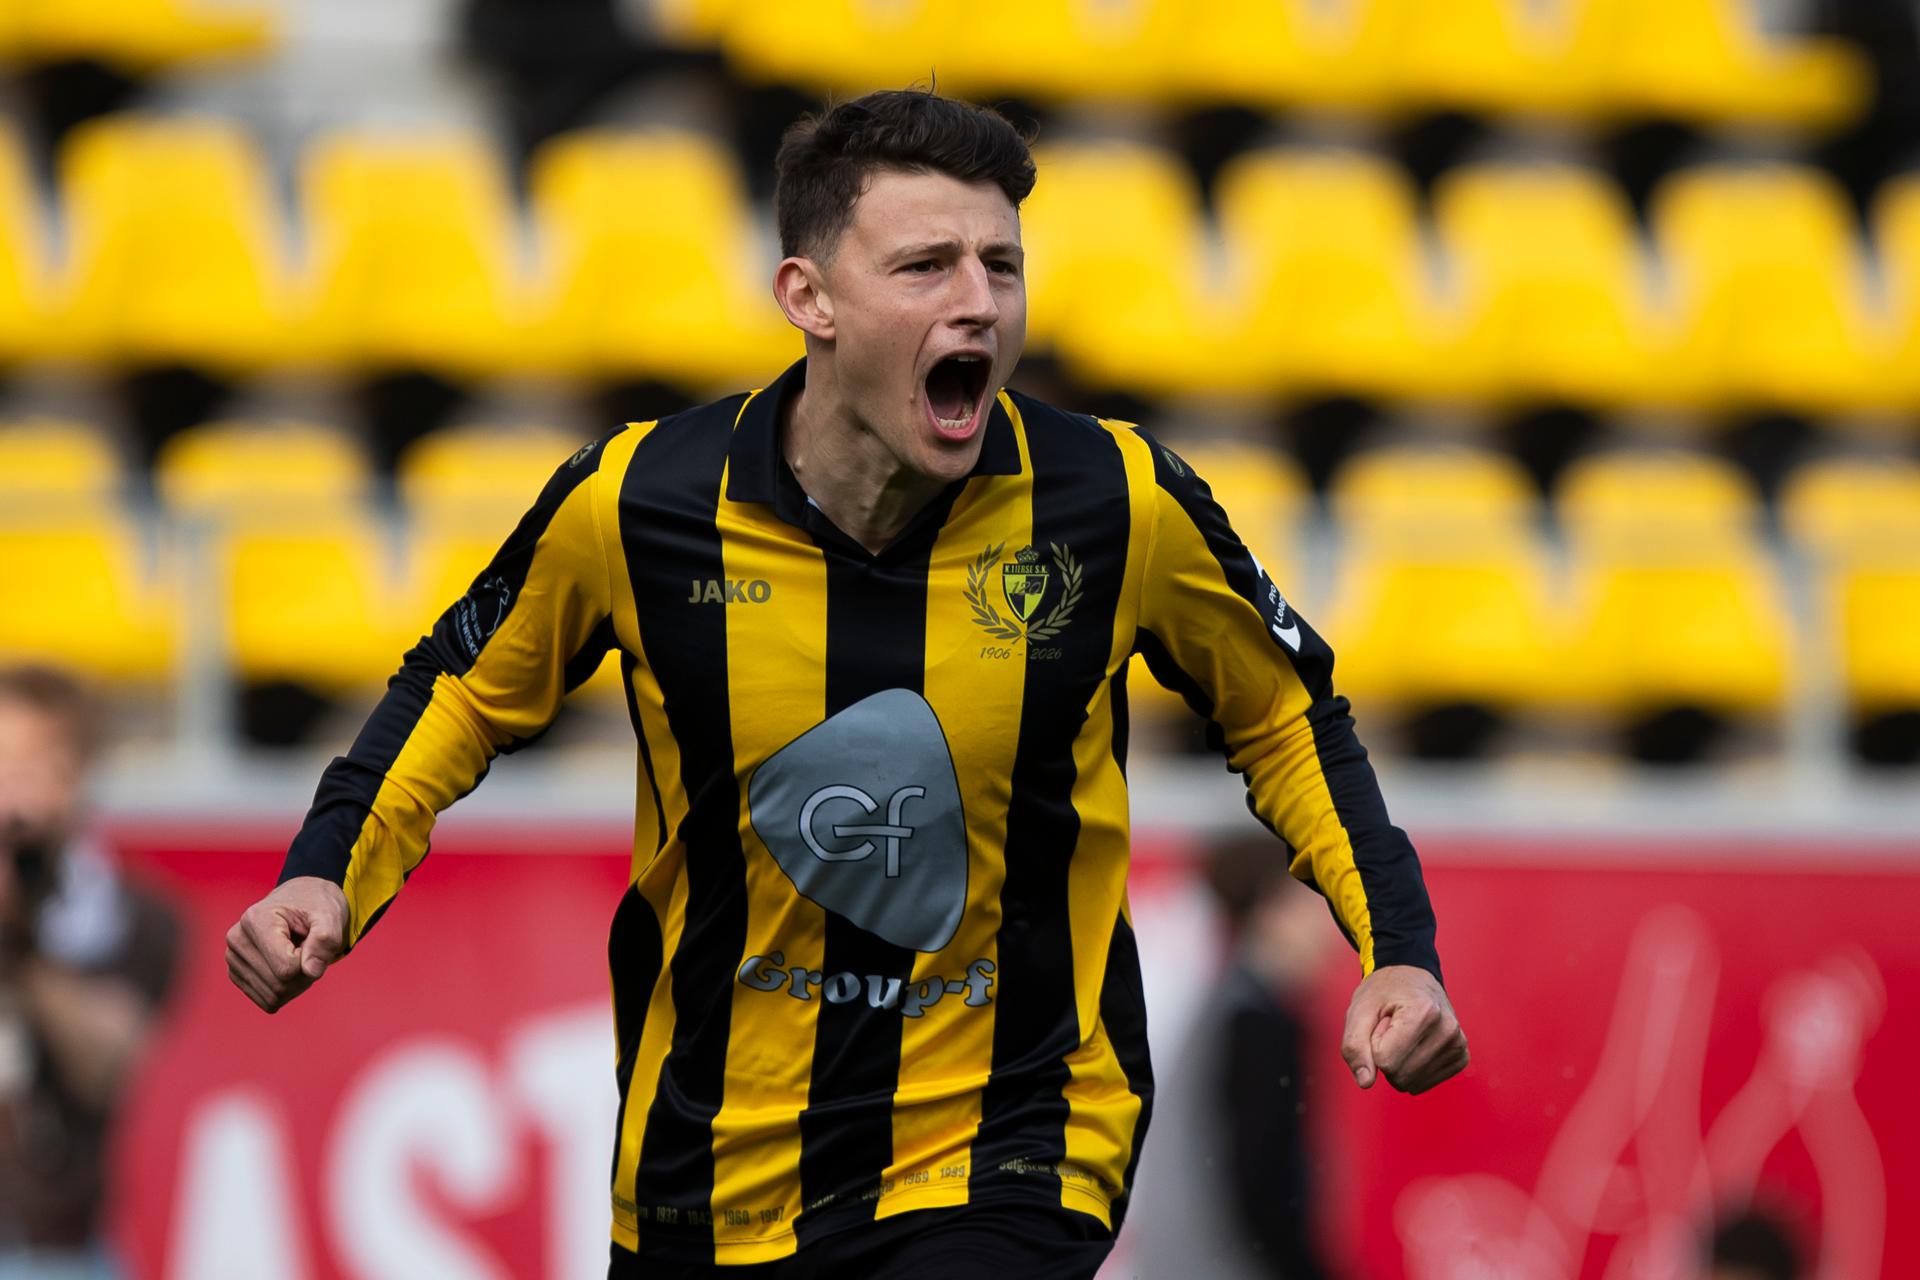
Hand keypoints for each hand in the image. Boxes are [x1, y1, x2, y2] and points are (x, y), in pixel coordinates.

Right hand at [225, 876, 347, 1013]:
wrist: (301, 901)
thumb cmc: (315, 905)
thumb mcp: (329, 915)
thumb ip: (326, 939)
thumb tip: (311, 971)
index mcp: (255, 920)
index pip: (286, 967)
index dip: (310, 962)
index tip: (314, 941)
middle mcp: (237, 939)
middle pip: (279, 985)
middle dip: (305, 975)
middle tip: (311, 951)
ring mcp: (233, 959)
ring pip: (273, 997)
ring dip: (297, 984)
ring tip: (300, 956)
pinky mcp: (236, 974)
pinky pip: (267, 1001)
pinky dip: (287, 991)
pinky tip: (289, 968)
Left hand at [1341, 963, 1468, 1094]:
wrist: (1411, 978)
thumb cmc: (1383, 992)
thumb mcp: (1359, 1010)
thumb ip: (1354, 1046)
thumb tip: (1365, 1082)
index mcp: (1424, 1012)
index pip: (1385, 1061)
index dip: (1373, 1044)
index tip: (1382, 1022)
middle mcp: (1448, 1030)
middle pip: (1399, 1075)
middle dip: (1385, 1057)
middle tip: (1391, 1029)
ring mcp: (1458, 1045)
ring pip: (1411, 1083)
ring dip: (1398, 1064)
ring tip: (1402, 1035)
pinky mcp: (1461, 1057)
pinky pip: (1424, 1084)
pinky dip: (1412, 1070)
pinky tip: (1415, 1045)